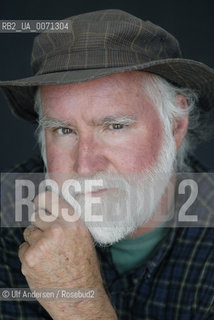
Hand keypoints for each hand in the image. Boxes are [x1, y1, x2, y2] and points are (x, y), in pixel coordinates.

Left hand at [18, 191, 116, 319]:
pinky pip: (23, 249)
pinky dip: (29, 256)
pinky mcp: (29, 259)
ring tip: (49, 255)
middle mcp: (57, 229)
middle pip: (36, 216)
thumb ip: (67, 222)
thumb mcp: (83, 237)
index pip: (47, 197)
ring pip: (28, 233)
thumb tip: (50, 208)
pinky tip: (43, 266)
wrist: (80, 297)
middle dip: (40, 225)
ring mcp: (41, 244)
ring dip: (34, 241)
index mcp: (73, 221)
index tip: (39, 204)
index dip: (41, 201)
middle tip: (50, 240)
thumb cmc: (83, 267)